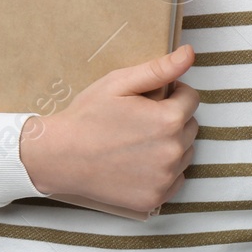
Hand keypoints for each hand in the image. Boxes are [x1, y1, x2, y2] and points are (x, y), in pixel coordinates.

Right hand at [19, 44, 200, 214]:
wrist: (59, 156)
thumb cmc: (88, 116)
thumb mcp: (120, 82)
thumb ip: (160, 68)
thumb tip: (190, 53)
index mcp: (168, 119)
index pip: (191, 99)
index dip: (173, 94)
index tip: (152, 98)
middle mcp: (172, 151)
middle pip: (190, 126)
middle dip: (172, 118)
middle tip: (141, 120)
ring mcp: (164, 178)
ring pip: (184, 153)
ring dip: (171, 144)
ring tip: (138, 141)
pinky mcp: (154, 198)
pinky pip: (175, 179)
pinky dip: (164, 171)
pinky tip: (139, 162)